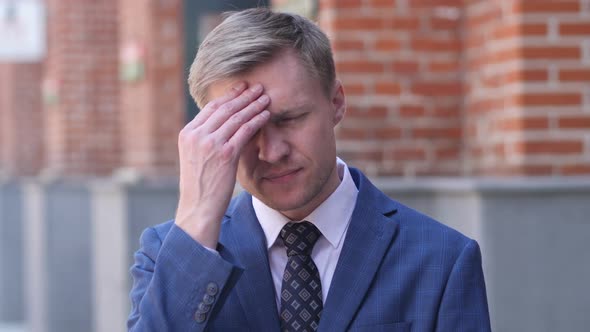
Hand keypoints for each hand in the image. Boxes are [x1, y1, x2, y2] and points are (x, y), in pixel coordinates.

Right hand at [175, 82, 269, 247]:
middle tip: (257, 86)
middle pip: (224, 108)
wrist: (198, 208)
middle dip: (243, 95)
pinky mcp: (225, 154)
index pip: (210, 108)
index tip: (241, 88)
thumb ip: (205, 140)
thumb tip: (222, 126)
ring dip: (253, 104)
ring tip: (266, 97)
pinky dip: (257, 120)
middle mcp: (197, 135)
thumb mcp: (195, 158)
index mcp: (187, 134)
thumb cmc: (200, 186)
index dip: (228, 96)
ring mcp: (210, 143)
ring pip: (236, 117)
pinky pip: (245, 130)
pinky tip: (267, 114)